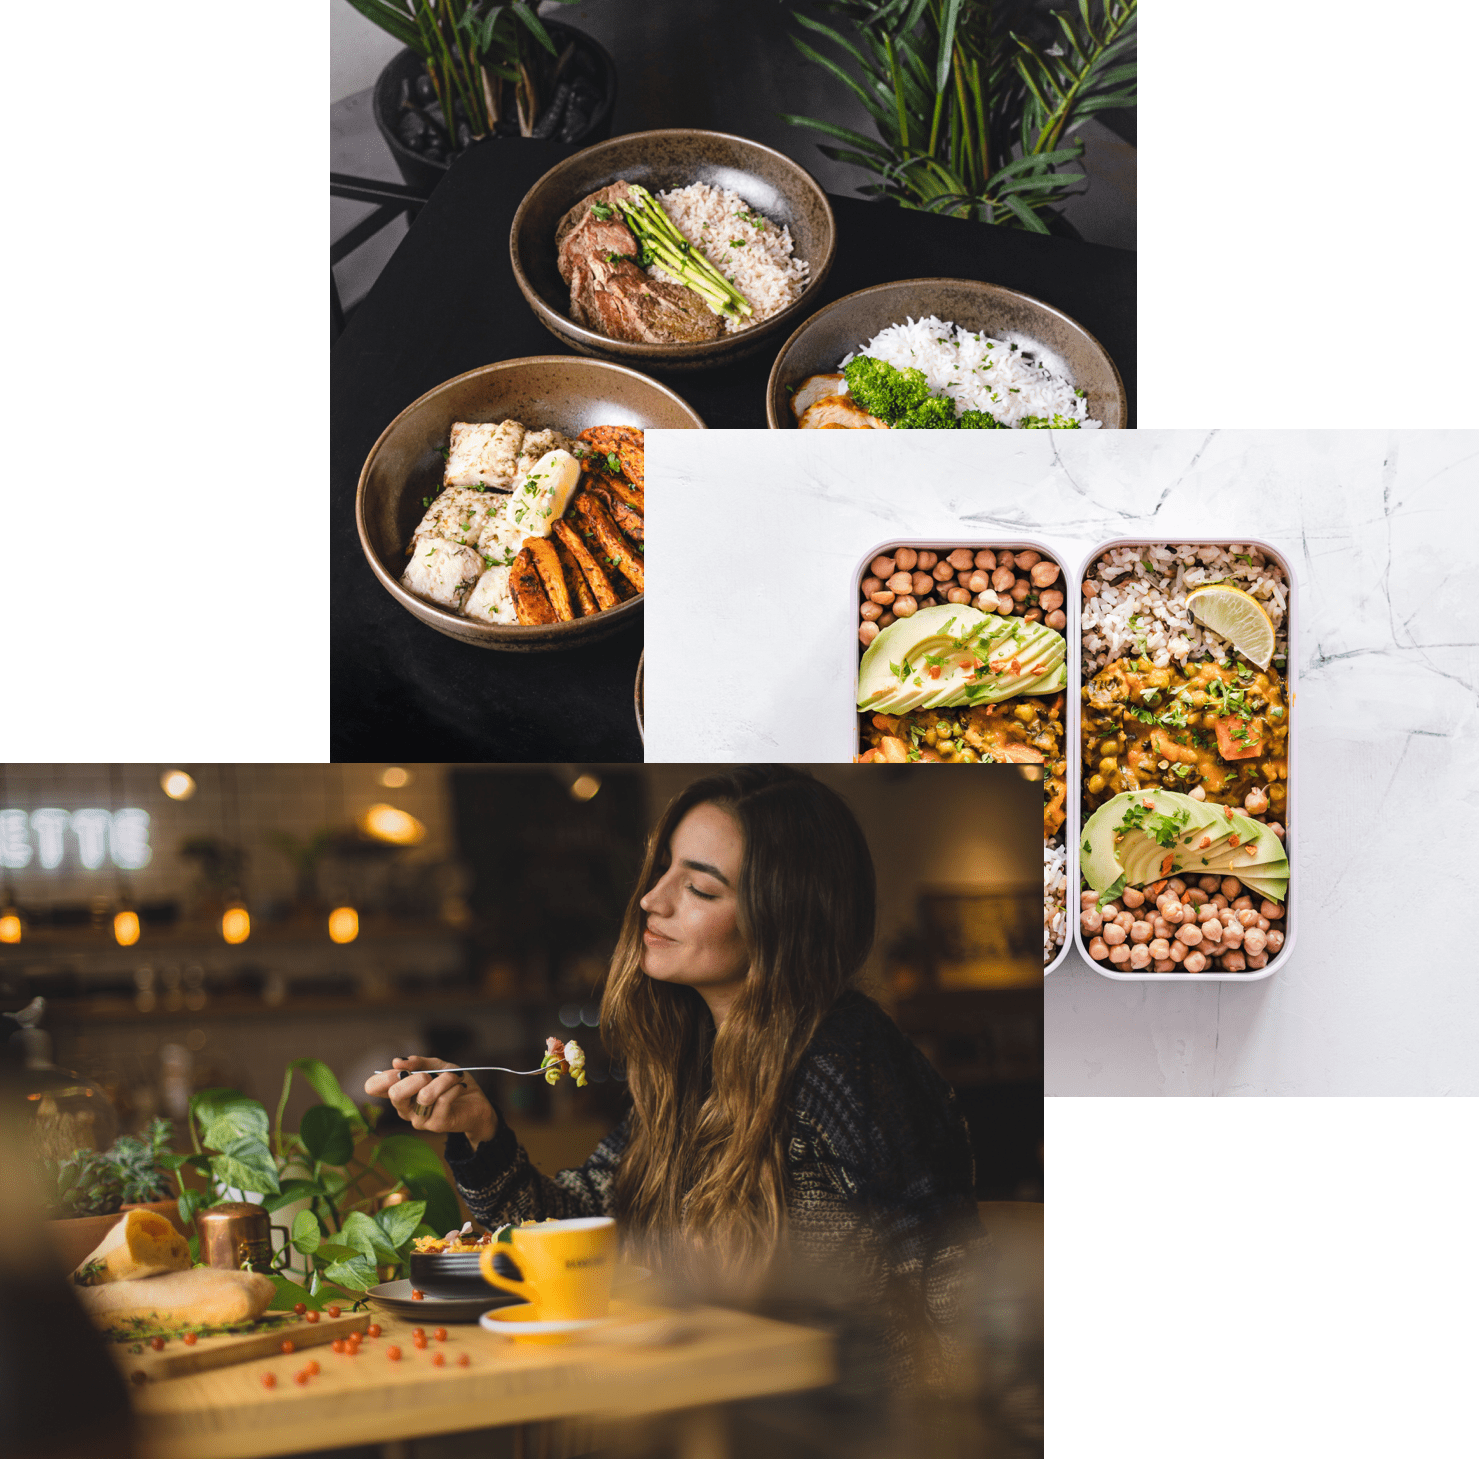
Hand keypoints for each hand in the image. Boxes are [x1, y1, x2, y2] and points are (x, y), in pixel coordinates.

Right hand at [363, 1057, 496, 1145]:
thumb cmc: (452, 1083)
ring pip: (425, 1096)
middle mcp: (405, 1109)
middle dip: (415, 1078)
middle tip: (430, 1075)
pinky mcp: (436, 1125)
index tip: (402, 1069)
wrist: (477, 1102)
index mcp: (400, 1092)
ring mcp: (419, 1119)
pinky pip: (443, 1100)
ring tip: (454, 1076)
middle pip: (395, 1094)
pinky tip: (460, 1086)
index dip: (384, 1076)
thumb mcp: (436, 1066)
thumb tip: (397, 1061)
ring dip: (443, 1080)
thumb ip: (418, 1062)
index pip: (373, 1087)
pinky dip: (454, 1087)